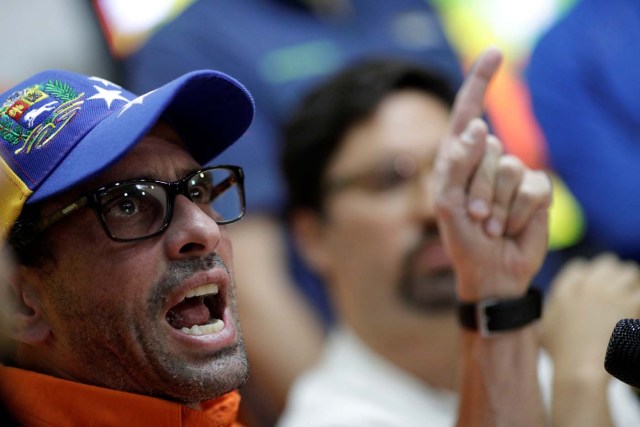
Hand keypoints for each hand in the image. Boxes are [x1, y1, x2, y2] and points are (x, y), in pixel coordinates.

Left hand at [430, 47, 551, 300]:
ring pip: (511, 169)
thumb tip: (479, 126)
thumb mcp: (446, 204)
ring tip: (490, 225)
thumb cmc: (462, 240)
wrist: (490, 272)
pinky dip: (518, 212)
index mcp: (459, 159)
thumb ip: (456, 165)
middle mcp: (486, 161)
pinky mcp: (536, 191)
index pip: (469, 113)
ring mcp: (514, 175)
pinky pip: (533, 188)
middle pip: (489, 149)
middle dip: (478, 188)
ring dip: (497, 204)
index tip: (495, 52)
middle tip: (475, 217)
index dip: (480, 82)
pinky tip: (510, 227)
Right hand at [543, 253, 639, 382]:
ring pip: (628, 272)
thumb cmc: (561, 355)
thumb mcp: (543, 328)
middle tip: (617, 288)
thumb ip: (548, 311)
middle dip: (612, 273)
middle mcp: (586, 287)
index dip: (588, 274)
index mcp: (564, 290)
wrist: (581, 368)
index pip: (579, 267)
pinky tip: (637, 307)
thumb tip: (548, 307)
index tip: (593, 284)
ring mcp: (609, 293)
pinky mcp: (630, 304)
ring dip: (631, 281)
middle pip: (605, 264)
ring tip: (632, 294)